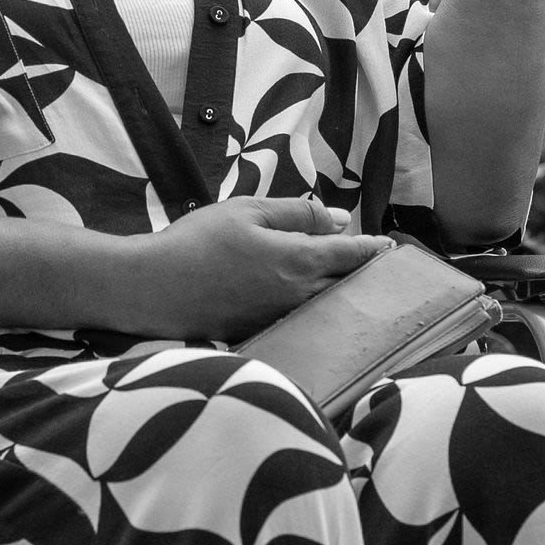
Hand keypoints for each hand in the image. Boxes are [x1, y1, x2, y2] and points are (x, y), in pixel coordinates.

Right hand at [116, 198, 390, 339]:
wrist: (152, 288)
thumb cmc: (198, 241)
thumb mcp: (248, 211)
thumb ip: (298, 213)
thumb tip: (340, 220)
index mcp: (299, 261)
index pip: (352, 256)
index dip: (374, 250)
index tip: (391, 247)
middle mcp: (298, 296)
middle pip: (347, 288)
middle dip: (365, 277)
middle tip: (381, 269)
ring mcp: (280, 319)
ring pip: (326, 307)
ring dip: (342, 295)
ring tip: (353, 284)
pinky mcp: (261, 333)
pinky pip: (301, 320)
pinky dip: (314, 309)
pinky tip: (310, 302)